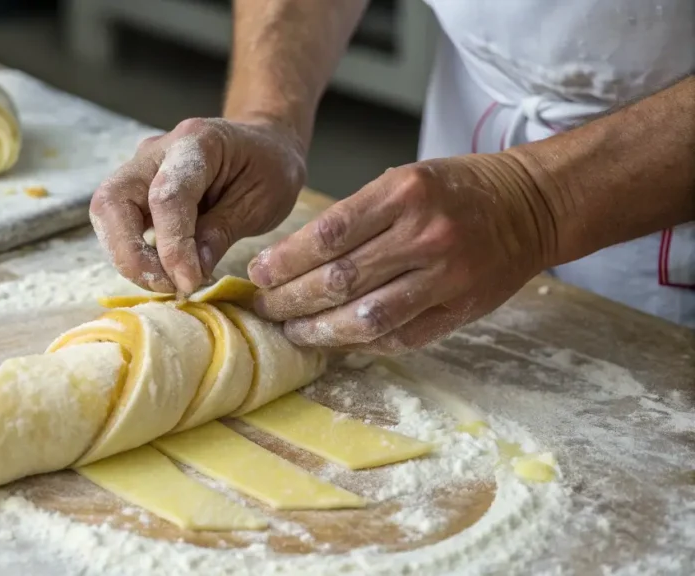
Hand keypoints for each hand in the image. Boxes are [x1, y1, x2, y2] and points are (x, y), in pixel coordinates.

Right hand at [90, 116, 306, 294]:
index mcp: (196, 142)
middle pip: (113, 201)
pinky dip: (135, 254)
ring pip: (106, 214)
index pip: (167, 196)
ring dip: (128, 257)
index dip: (172, 246)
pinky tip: (165, 272)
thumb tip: (187, 275)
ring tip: (168, 282)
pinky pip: (119, 224)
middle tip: (166, 285)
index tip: (188, 283)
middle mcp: (157, 151)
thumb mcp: (262, 201)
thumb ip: (221, 232)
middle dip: (130, 253)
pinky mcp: (136, 190)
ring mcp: (140, 168)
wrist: (264, 145)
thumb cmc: (269, 168)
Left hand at [249, 154, 555, 353]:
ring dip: (318, 330)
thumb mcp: (405, 179)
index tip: (258, 274)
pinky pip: (399, 337)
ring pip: (365, 317)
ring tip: (292, 331)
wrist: (533, 205)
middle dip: (291, 299)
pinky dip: (360, 343)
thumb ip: (357, 216)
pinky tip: (334, 341)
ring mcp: (445, 276)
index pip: (327, 235)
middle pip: (339, 279)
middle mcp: (424, 235)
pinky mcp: (460, 309)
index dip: (285, 261)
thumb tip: (293, 259)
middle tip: (265, 307)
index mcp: (404, 193)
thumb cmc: (457, 189)